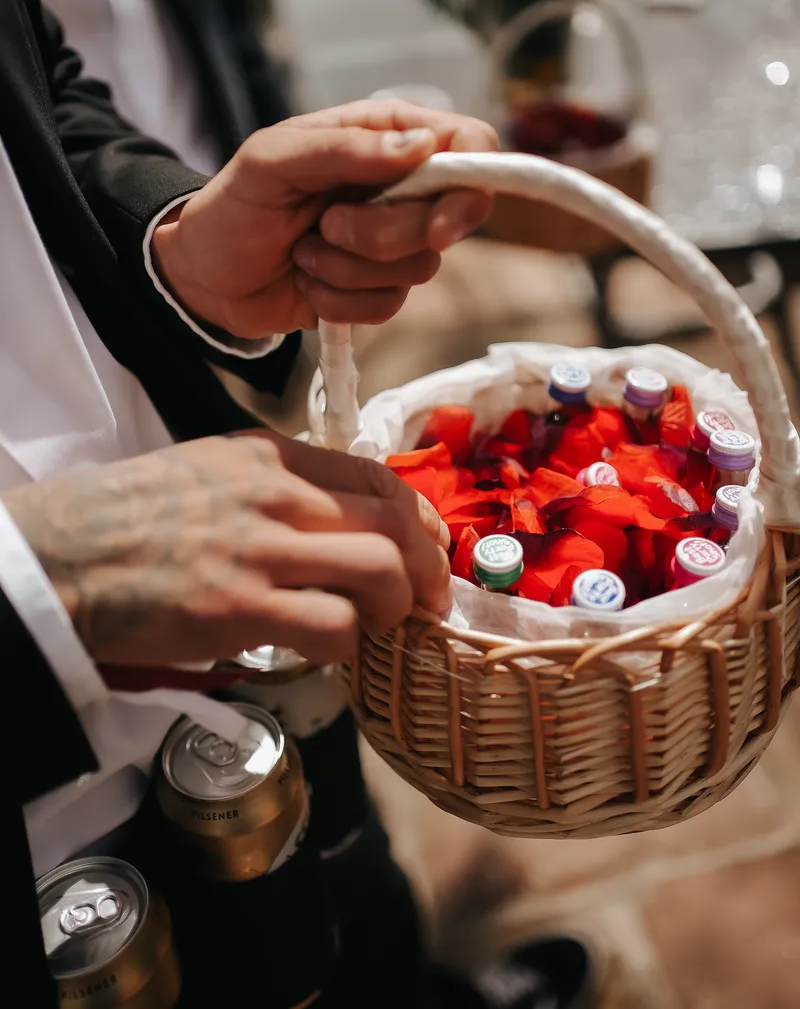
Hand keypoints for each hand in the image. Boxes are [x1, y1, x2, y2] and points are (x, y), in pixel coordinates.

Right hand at [2, 432, 450, 666]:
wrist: (60, 554)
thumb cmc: (125, 518)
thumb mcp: (206, 470)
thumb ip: (272, 487)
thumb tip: (332, 522)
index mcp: (269, 457)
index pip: (376, 474)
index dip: (419, 517)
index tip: (428, 547)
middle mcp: (277, 492)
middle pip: (395, 520)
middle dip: (427, 568)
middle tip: (427, 602)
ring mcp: (262, 548)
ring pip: (381, 570)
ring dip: (395, 609)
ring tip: (379, 630)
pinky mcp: (242, 607)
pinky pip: (335, 628)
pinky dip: (346, 647)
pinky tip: (327, 653)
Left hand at [152, 99, 497, 335]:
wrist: (204, 274)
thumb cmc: (233, 205)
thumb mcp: (271, 160)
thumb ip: (344, 148)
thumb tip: (421, 146)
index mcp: (383, 136)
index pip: (468, 144)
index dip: (471, 183)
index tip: (440, 224)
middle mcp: (399, 186)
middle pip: (450, 218)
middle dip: (383, 236)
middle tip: (328, 226)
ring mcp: (391, 241)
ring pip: (418, 268)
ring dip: (348, 268)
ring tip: (305, 250)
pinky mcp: (377, 288)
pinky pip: (388, 305)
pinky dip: (340, 300)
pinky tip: (308, 279)